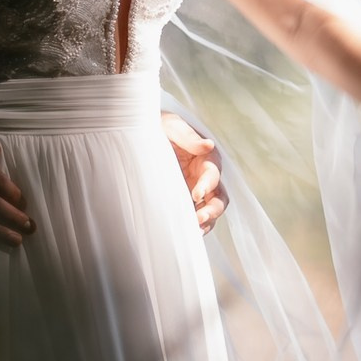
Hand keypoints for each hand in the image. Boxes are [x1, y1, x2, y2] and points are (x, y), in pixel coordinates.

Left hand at [162, 111, 226, 233]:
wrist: (141, 135)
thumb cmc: (160, 127)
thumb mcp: (172, 126)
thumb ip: (189, 137)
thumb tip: (208, 145)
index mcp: (207, 158)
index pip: (213, 174)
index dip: (207, 185)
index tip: (195, 194)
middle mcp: (205, 177)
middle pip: (219, 198)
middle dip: (212, 210)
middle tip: (198, 219)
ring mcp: (196, 191)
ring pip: (210, 211)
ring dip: (206, 222)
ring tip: (194, 232)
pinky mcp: (185, 201)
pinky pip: (195, 216)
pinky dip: (194, 226)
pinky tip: (186, 234)